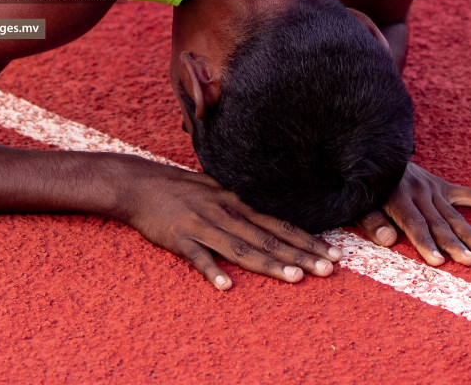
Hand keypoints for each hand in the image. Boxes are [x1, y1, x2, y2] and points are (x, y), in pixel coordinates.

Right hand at [118, 163, 341, 288]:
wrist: (138, 184)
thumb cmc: (177, 188)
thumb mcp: (213, 190)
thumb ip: (238, 205)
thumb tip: (262, 218)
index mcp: (235, 204)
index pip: (278, 225)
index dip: (306, 240)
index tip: (332, 253)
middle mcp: (225, 213)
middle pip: (267, 239)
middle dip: (300, 255)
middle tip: (328, 269)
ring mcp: (202, 225)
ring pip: (241, 248)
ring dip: (269, 263)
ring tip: (295, 278)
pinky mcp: (179, 238)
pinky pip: (198, 256)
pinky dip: (212, 270)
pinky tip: (226, 285)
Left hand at [360, 162, 470, 265]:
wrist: (377, 153)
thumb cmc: (366, 187)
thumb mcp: (360, 203)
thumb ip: (372, 221)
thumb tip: (388, 240)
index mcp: (397, 197)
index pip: (414, 224)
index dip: (425, 243)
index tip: (438, 262)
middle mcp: (419, 192)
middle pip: (439, 223)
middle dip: (453, 244)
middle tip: (469, 262)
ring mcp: (435, 189)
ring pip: (456, 215)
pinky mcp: (446, 187)